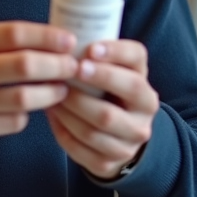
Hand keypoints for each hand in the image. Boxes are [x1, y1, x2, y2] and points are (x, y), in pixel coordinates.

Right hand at [0, 21, 78, 153]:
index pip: (15, 34)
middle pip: (24, 66)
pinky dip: (26, 115)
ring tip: (61, 89)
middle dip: (58, 66)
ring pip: (24, 99)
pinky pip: (13, 122)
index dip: (48, 37)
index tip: (68, 41)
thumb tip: (44, 40)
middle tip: (73, 66)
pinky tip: (29, 109)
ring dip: (51, 94)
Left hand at [46, 40, 158, 179]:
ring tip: (52, 94)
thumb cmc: (107, 95)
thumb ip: (96, 56)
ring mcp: (129, 141)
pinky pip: (81, 148)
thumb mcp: (112, 73)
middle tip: (71, 70)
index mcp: (144, 84)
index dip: (115, 53)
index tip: (90, 49)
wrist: (120, 138)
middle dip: (96, 81)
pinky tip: (52, 114)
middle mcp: (144, 113)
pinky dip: (62, 130)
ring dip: (70, 108)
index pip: (137, 61)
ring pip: (97, 126)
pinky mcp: (108, 162)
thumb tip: (61, 34)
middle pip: (124, 94)